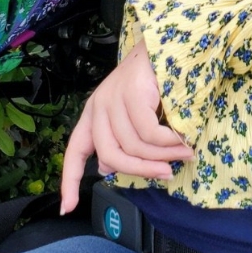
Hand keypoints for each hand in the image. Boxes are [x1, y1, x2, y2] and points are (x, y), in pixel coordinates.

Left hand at [60, 39, 193, 212]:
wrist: (166, 44)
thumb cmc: (153, 80)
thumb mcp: (133, 113)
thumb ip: (122, 138)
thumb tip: (110, 168)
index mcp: (93, 114)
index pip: (75, 151)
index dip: (69, 180)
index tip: (66, 208)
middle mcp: (98, 107)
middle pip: (111, 156)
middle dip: (142, 170)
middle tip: (167, 174)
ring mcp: (112, 98)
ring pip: (134, 146)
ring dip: (164, 156)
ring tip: (184, 153)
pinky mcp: (130, 93)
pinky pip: (149, 132)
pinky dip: (170, 141)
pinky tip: (183, 138)